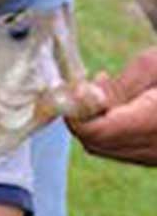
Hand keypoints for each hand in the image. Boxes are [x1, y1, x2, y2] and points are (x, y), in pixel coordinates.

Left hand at [67, 48, 156, 165]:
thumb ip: (116, 87)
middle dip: (81, 116)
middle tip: (79, 87)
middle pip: (97, 144)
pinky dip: (110, 128)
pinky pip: (124, 148)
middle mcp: (154, 150)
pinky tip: (117, 102)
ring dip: (94, 121)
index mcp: (152, 124)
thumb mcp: (153, 66)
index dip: (75, 115)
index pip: (96, 133)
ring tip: (100, 88)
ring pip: (107, 148)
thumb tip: (83, 98)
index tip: (68, 92)